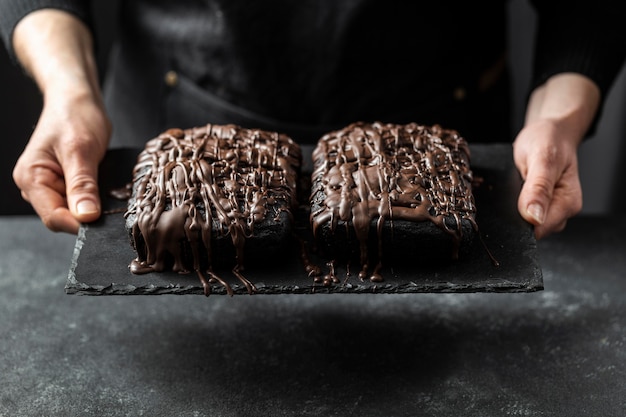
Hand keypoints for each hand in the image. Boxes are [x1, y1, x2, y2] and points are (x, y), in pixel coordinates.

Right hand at [13, 92, 110, 232]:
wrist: (76, 100)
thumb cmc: (75, 116)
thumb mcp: (81, 150)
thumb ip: (82, 184)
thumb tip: (86, 216)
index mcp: (31, 178)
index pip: (53, 217)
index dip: (80, 224)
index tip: (105, 222)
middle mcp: (36, 186)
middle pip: (63, 218)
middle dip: (88, 217)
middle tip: (114, 206)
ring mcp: (50, 186)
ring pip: (74, 212)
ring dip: (93, 208)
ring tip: (111, 194)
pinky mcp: (65, 184)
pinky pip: (80, 202)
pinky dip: (95, 200)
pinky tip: (107, 191)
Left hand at [513, 73, 599, 238]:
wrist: (549, 132)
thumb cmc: (550, 140)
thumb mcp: (543, 158)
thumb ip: (538, 187)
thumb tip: (534, 217)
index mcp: (568, 203)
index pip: (540, 229)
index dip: (521, 220)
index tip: (512, 200)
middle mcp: (561, 212)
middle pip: (530, 229)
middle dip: (515, 215)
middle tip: (512, 188)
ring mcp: (549, 211)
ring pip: (523, 223)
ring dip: (512, 210)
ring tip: (514, 186)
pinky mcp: (538, 208)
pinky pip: (520, 215)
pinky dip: (512, 205)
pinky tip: (512, 191)